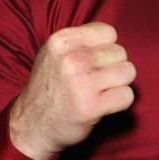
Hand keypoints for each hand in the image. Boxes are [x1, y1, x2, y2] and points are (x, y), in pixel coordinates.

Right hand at [9, 22, 135, 159]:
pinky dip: (121, 102)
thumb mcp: (56, 53)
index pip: (109, 32)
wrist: (30, 127)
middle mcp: (72, 59)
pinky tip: (104, 105)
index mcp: (62, 40)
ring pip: (128, 72)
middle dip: (113, 67)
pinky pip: (127, 95)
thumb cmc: (51, 86)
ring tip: (100, 91)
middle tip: (95, 81)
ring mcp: (81, 83)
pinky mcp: (91, 107)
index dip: (106, 48)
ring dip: (119, 84)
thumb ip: (83, 41)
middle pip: (121, 52)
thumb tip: (116, 39)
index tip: (93, 62)